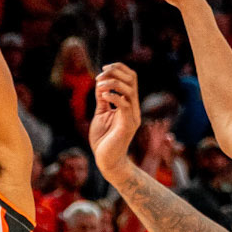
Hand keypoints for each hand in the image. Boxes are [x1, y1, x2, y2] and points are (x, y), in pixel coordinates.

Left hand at [90, 62, 140, 178]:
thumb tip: (100, 82)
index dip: (118, 69)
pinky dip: (113, 96)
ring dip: (112, 83)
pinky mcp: (127, 125)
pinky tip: (102, 96)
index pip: (131, 78)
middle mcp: (133, 108)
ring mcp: (132, 116)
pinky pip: (125, 104)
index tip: (102, 69)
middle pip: (132, 79)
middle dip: (116, 71)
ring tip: (99, 86)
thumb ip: (103, 99)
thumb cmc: (103, 140)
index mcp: (128, 104)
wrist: (107, 161)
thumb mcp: (101, 114)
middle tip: (100, 74)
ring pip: (129, 89)